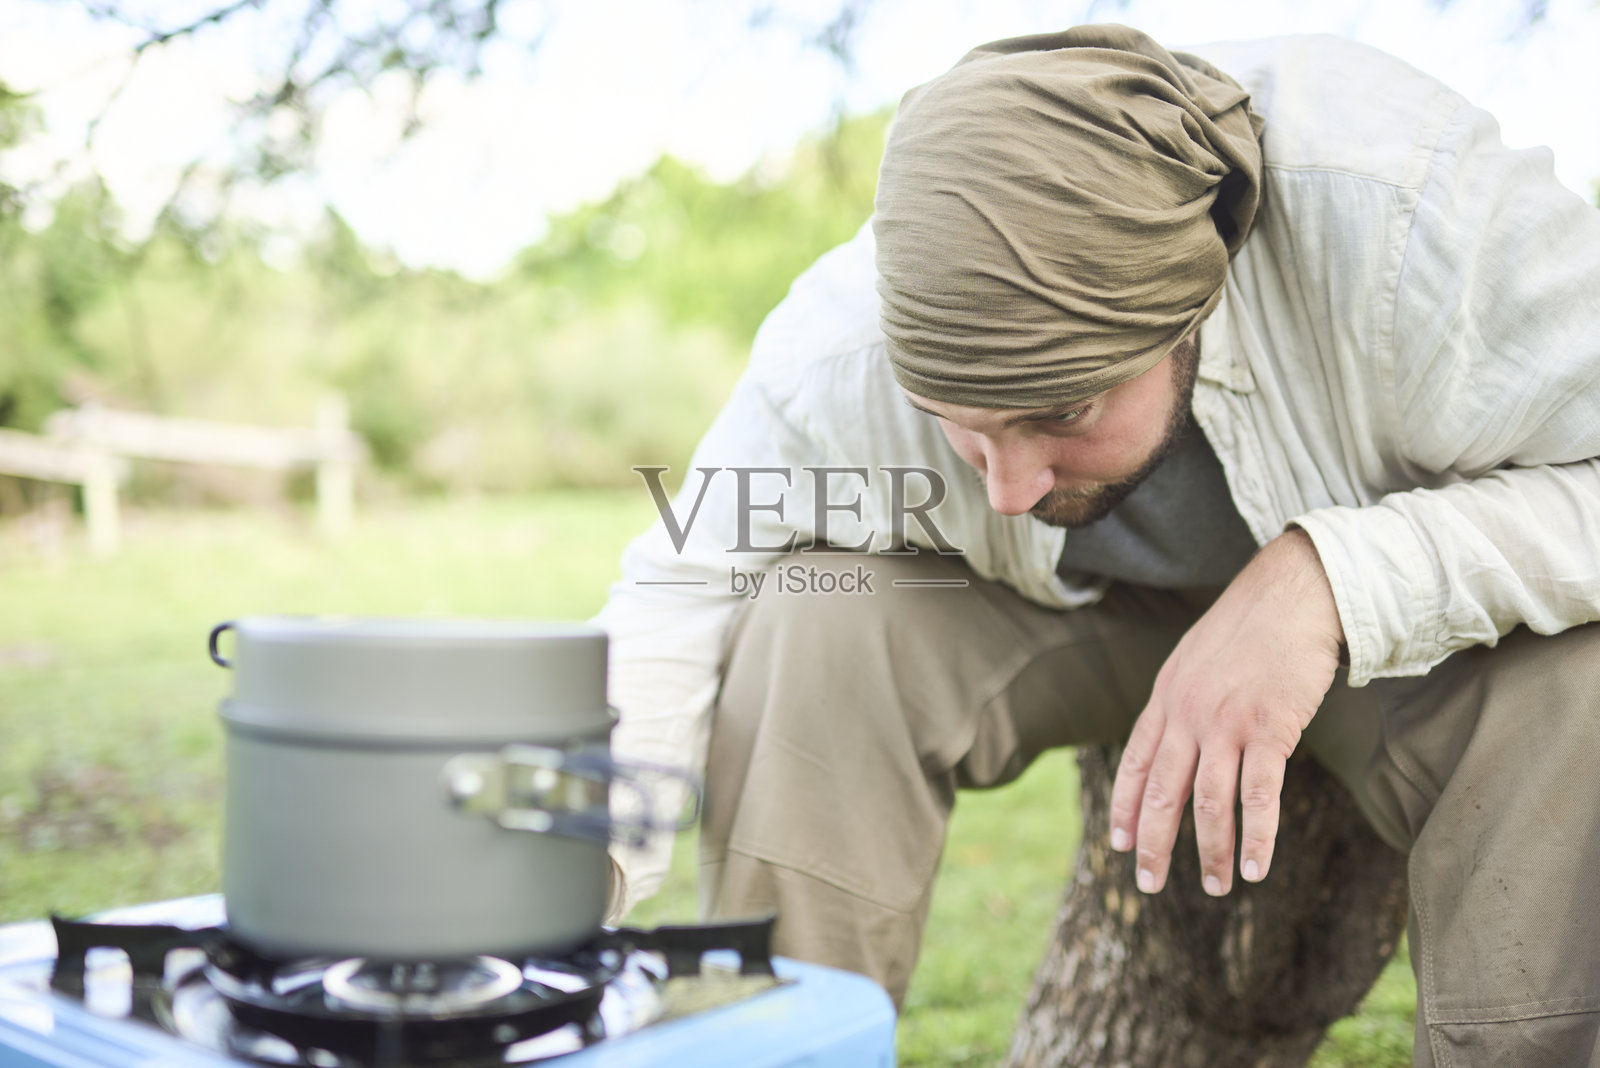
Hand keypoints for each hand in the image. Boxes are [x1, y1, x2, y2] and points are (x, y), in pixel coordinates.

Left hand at [1108, 528, 1344, 895]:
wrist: (1294, 592)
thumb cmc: (1251, 626)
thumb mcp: (1195, 658)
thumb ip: (1181, 698)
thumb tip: (1176, 734)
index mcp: (1166, 697)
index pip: (1135, 762)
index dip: (1126, 807)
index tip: (1119, 844)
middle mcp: (1187, 714)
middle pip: (1163, 792)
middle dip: (1154, 845)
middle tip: (1149, 884)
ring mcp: (1226, 722)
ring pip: (1209, 803)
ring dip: (1211, 853)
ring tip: (1216, 887)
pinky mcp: (1269, 728)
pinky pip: (1259, 796)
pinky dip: (1256, 837)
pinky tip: (1255, 868)